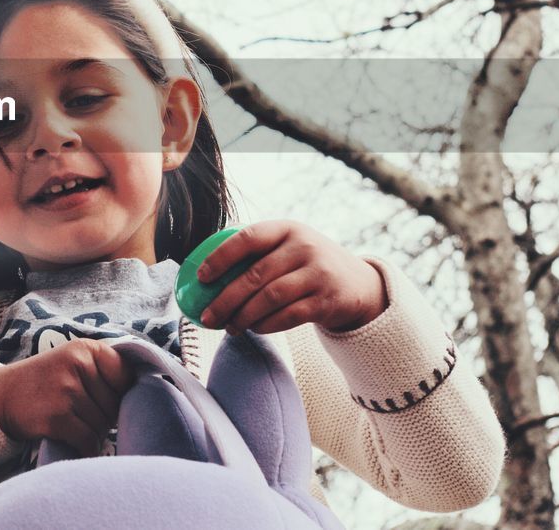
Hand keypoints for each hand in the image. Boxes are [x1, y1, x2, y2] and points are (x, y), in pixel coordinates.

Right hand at [0, 338, 136, 457]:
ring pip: (103, 426)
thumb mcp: (73, 361)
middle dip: (104, 416)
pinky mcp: (56, 417)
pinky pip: (88, 440)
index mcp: (86, 348)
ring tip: (70, 421)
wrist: (1, 396)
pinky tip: (69, 437)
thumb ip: (106, 371)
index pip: (126, 377)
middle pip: (115, 405)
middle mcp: (77, 365)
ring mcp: (66, 391)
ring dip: (92, 432)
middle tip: (79, 412)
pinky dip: (84, 446)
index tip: (104, 398)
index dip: (120, 394)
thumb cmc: (46, 382)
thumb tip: (145, 396)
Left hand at [196, 220, 388, 334]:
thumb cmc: (307, 264)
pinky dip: (266, 325)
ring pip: (270, 298)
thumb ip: (257, 253)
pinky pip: (288, 316)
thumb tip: (205, 277)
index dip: (220, 257)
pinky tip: (254, 329)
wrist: (357, 283)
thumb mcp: (289, 246)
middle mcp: (304, 247)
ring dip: (243, 316)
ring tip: (229, 327)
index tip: (201, 277)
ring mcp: (318, 274)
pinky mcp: (326, 301)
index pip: (248, 238)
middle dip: (226, 299)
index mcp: (287, 228)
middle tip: (207, 316)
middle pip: (255, 275)